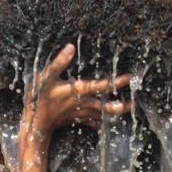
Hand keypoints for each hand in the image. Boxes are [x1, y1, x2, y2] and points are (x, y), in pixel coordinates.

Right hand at [17, 43, 130, 171]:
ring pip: (102, 115)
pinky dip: (101, 122)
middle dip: (123, 106)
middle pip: (107, 106)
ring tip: (128, 109)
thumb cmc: (38, 99)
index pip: (101, 85)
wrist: (33, 124)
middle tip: (137, 103)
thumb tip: (71, 46)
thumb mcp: (45, 77)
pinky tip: (108, 122)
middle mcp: (83, 103)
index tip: (130, 78)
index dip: (116, 82)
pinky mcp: (76, 120)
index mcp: (78, 91)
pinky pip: (92, 123)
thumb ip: (58, 62)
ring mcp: (80, 114)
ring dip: (115, 112)